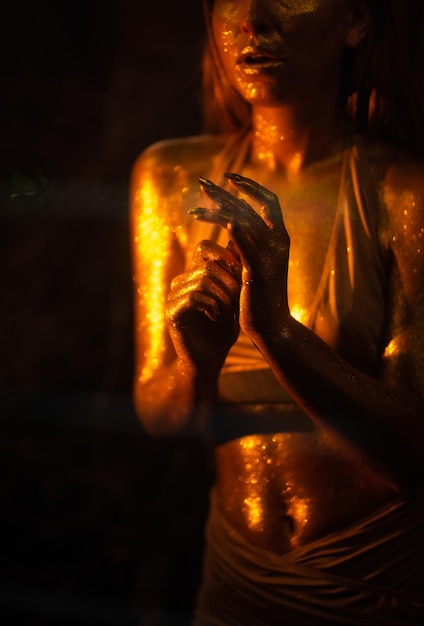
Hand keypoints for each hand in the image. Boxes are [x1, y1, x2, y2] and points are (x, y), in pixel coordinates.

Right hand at [166, 239, 241, 375]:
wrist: (208, 362)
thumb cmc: (223, 331)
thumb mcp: (235, 300)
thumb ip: (235, 276)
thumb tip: (238, 245)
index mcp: (194, 275)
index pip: (204, 247)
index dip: (225, 256)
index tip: (240, 274)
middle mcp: (181, 282)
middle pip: (208, 265)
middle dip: (229, 283)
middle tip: (237, 303)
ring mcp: (173, 296)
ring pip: (202, 280)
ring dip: (223, 298)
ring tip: (227, 315)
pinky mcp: (171, 312)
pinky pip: (194, 297)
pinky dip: (212, 307)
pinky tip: (217, 319)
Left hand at [189, 173, 290, 340]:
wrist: (272, 328)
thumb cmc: (260, 298)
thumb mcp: (253, 264)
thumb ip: (246, 244)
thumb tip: (232, 224)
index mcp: (280, 237)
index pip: (269, 200)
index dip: (249, 186)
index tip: (228, 178)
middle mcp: (278, 241)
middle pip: (251, 205)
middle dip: (225, 192)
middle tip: (201, 183)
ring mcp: (270, 254)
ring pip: (243, 219)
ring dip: (217, 208)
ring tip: (194, 207)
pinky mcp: (258, 269)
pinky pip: (242, 240)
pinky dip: (228, 225)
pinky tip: (208, 216)